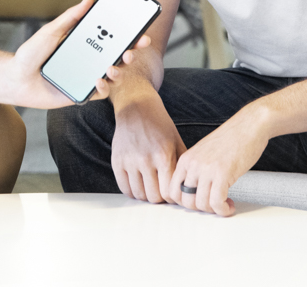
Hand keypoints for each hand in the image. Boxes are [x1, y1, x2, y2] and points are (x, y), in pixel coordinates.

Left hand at [8, 0, 153, 108]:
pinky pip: (98, 93)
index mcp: (85, 45)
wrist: (15, 78)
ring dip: (118, 71)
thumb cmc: (31, 53)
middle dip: (131, 53)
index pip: (112, 39)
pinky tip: (98, 79)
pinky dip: (102, 87)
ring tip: (112, 66)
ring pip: (112, 76)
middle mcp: (89, 61)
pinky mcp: (81, 94)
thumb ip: (71, 17)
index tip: (141, 30)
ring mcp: (86, 78)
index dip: (128, 36)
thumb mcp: (52, 31)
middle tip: (133, 49)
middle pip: (118, 57)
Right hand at [109, 89, 185, 203]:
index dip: (172, 197)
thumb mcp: (176, 141)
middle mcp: (145, 159)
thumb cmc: (160, 125)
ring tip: (150, 187)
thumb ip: (182, 164)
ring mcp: (129, 161)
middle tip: (161, 191)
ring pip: (139, 195)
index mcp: (163, 155)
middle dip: (160, 198)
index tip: (173, 193)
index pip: (169, 192)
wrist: (136, 108)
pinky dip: (132, 192)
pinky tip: (139, 185)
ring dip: (146, 195)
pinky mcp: (117, 161)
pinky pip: (124, 188)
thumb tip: (189, 186)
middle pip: (154, 197)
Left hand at [169, 110, 268, 216]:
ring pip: (201, 204)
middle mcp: (192, 164)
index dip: (184, 203)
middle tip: (213, 206)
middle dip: (201, 209)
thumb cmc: (231, 140)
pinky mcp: (222, 174)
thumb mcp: (204, 153)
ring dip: (214, 211)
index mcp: (185, 159)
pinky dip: (224, 210)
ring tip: (225, 205)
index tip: (199, 203)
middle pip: (185, 201)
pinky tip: (230, 206)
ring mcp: (206, 169)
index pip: (172, 192)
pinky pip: (217, 203)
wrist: (249, 126)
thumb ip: (195, 170)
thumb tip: (193, 194)